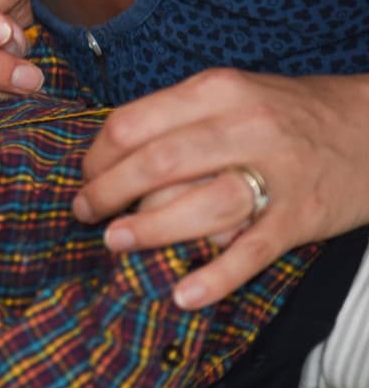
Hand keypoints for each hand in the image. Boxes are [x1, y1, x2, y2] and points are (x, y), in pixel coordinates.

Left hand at [73, 69, 368, 307]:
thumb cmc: (286, 114)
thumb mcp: (231, 94)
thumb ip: (177, 117)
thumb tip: (110, 152)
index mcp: (217, 91)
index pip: (133, 123)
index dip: (96, 155)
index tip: (84, 176)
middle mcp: (245, 126)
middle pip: (157, 162)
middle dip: (107, 191)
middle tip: (85, 212)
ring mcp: (277, 172)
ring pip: (201, 204)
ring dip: (148, 229)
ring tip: (114, 242)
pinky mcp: (302, 215)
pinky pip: (252, 252)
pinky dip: (215, 277)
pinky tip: (183, 296)